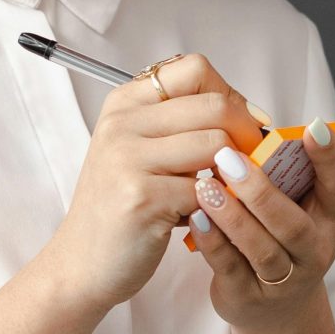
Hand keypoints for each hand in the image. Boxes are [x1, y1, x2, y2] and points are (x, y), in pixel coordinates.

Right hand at [34, 54, 266, 316]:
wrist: (81, 264)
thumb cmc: (122, 206)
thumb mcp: (140, 150)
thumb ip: (182, 124)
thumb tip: (253, 113)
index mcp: (125, 103)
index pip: (195, 69)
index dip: (231, 94)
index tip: (245, 123)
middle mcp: (122, 124)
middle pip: (214, 105)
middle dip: (246, 133)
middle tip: (250, 161)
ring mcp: (128, 159)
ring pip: (217, 145)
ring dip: (230, 171)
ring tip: (220, 190)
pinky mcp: (141, 197)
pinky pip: (207, 189)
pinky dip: (216, 205)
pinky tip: (202, 216)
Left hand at [191, 119, 334, 333]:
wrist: (276, 310)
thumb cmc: (293, 241)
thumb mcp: (320, 209)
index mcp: (333, 220)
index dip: (330, 159)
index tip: (313, 127)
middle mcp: (314, 252)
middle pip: (293, 226)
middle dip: (262, 192)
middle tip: (231, 158)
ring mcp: (282, 279)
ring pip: (261, 250)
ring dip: (233, 218)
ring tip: (207, 187)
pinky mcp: (247, 295)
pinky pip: (230, 268)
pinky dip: (213, 243)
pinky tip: (196, 217)